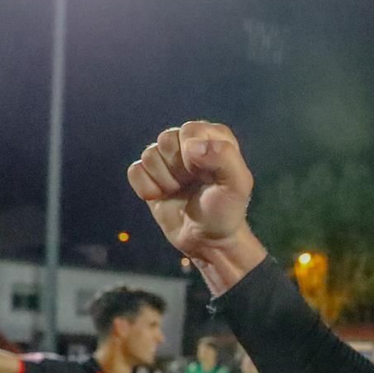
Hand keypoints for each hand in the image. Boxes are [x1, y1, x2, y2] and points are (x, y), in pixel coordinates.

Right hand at [126, 122, 262, 266]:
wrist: (207, 240)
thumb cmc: (226, 211)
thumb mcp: (238, 185)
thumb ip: (224, 157)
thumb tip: (191, 146)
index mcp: (214, 136)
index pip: (189, 131)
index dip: (193, 156)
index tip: (205, 175)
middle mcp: (189, 142)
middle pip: (166, 140)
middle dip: (178, 168)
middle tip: (192, 184)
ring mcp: (167, 158)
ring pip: (148, 155)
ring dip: (164, 181)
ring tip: (180, 191)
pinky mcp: (150, 175)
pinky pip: (135, 171)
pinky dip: (147, 189)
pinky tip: (163, 197)